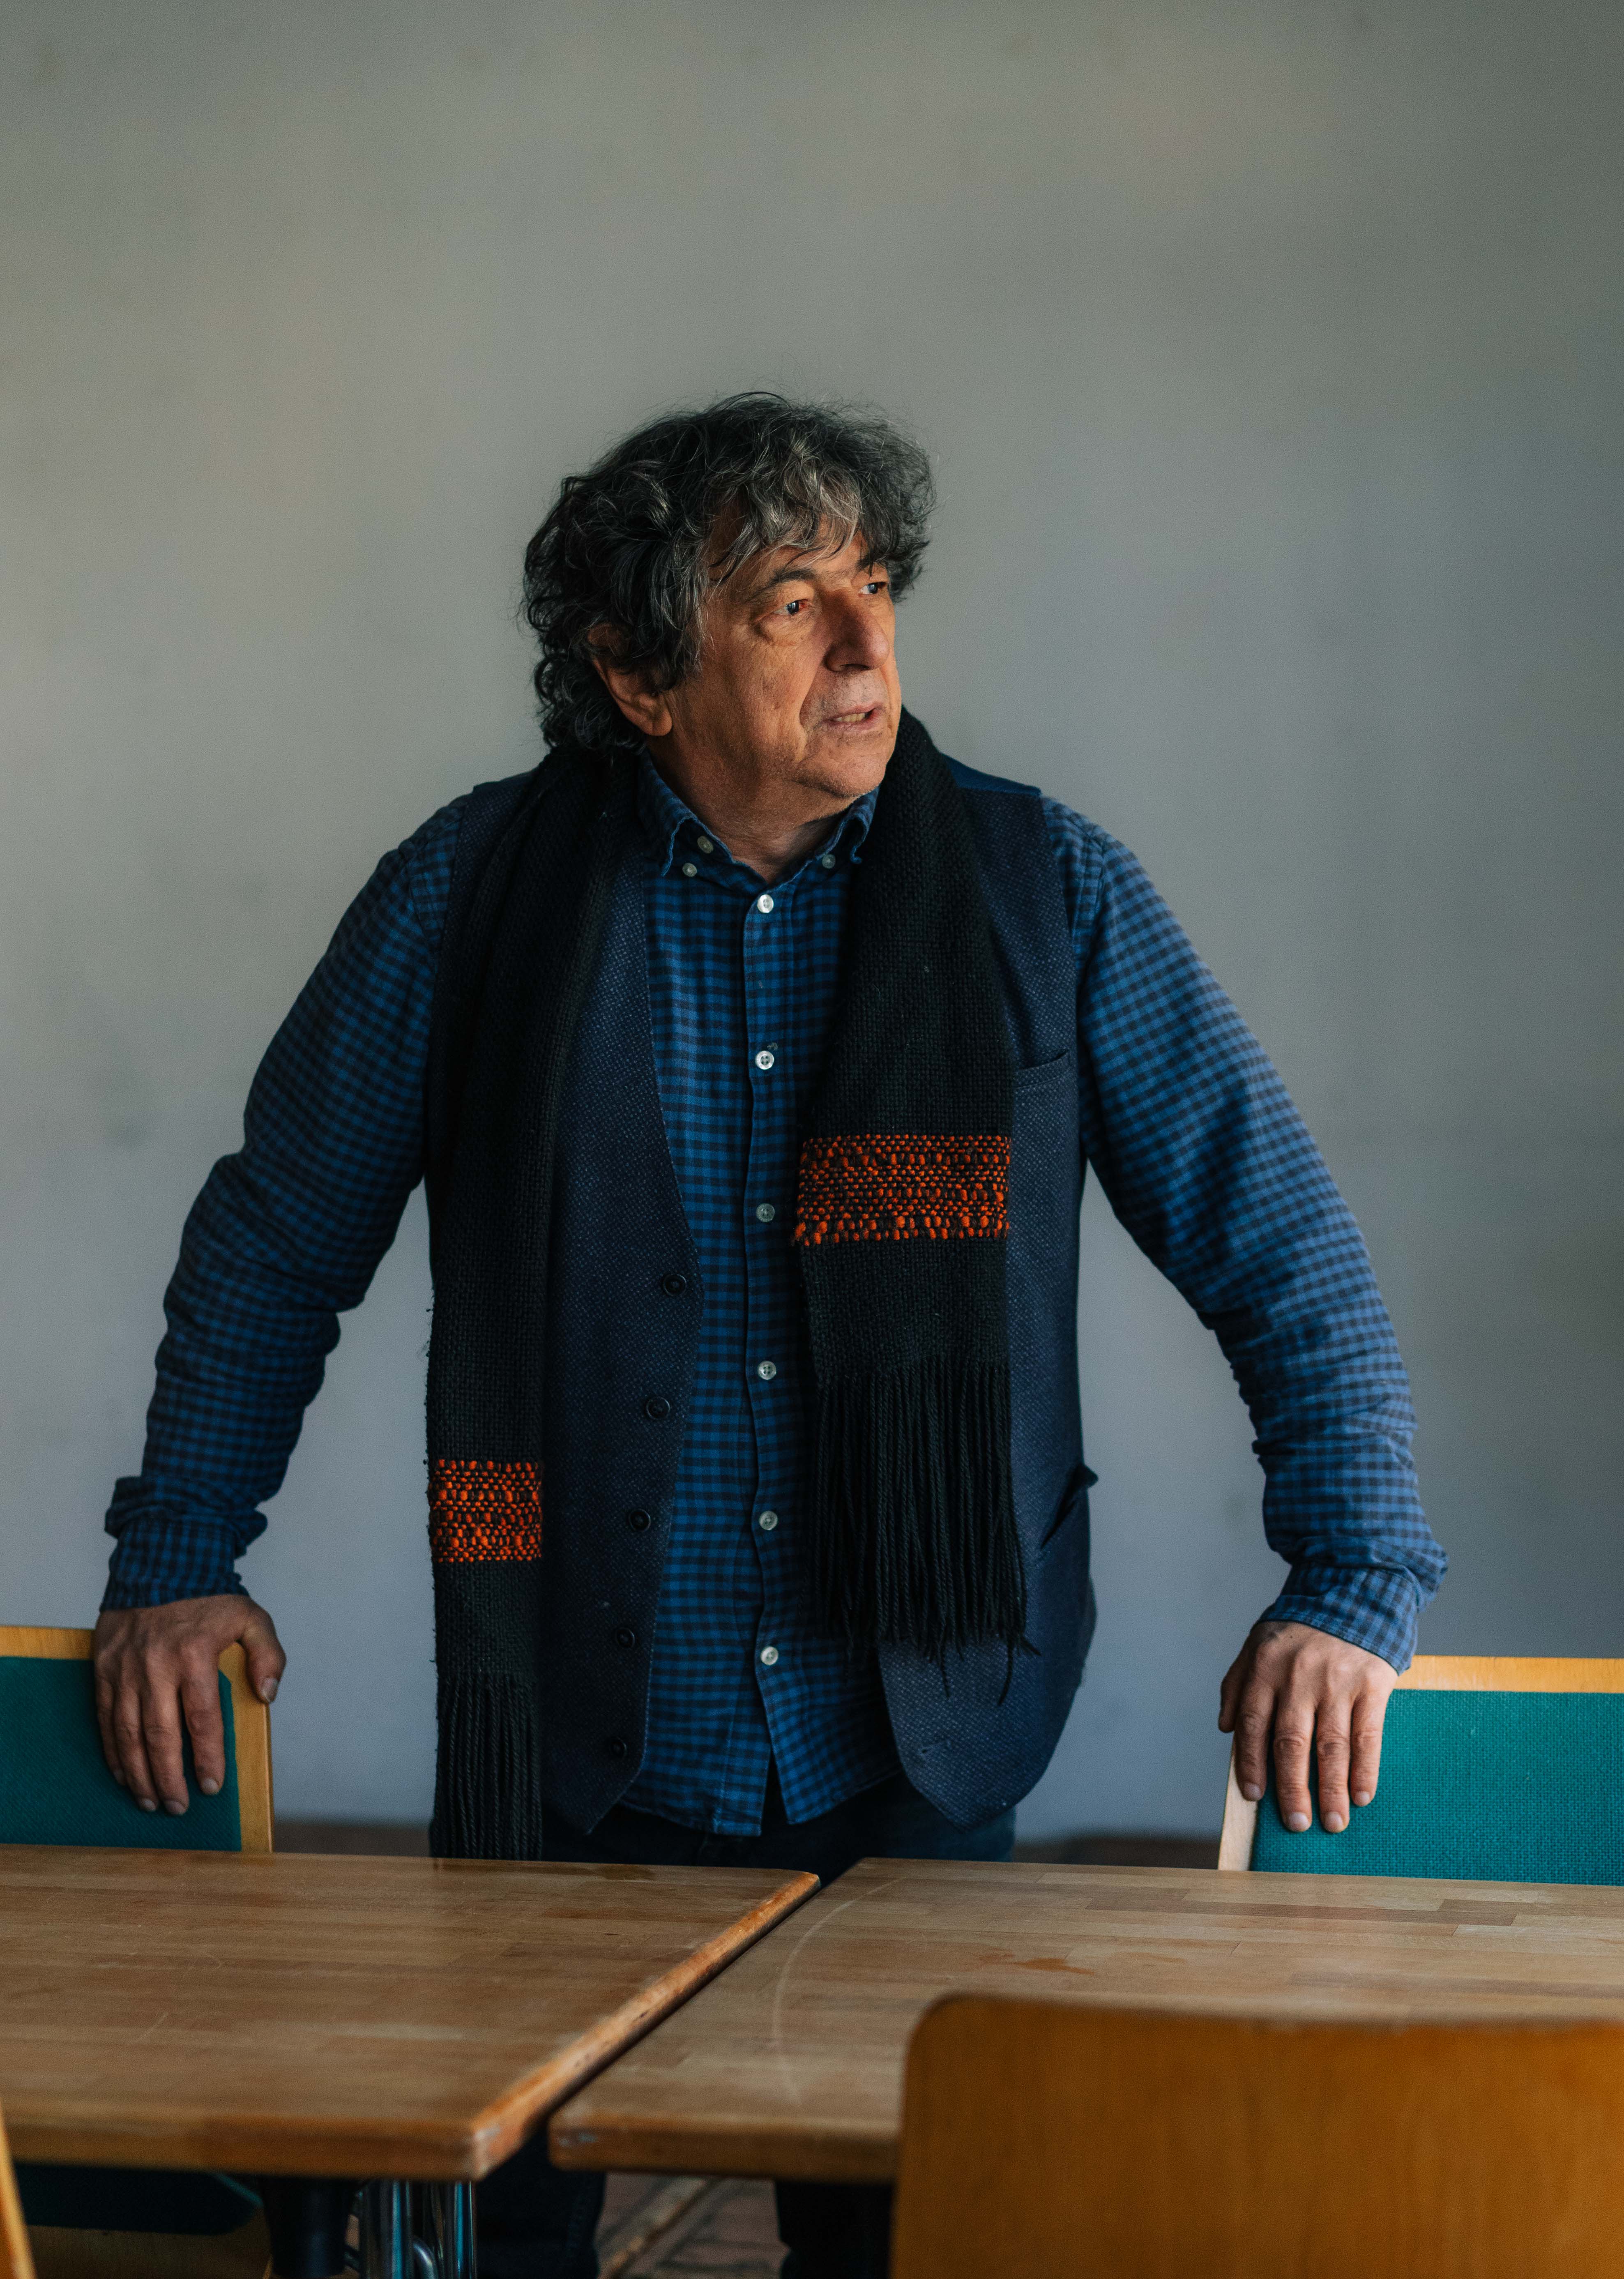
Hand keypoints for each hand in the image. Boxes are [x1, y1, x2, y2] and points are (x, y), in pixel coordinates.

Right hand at [93, 1597, 284, 1816]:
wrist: (160, 1560)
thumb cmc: (209, 1596)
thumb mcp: (251, 1616)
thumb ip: (267, 1655)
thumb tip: (267, 1695)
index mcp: (195, 1655)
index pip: (202, 1719)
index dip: (206, 1757)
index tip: (211, 1787)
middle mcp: (156, 1665)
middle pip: (160, 1735)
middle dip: (169, 1777)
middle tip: (178, 1807)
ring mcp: (125, 1669)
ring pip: (128, 1733)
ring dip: (139, 1773)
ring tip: (151, 1801)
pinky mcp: (104, 1668)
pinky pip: (106, 1719)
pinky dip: (113, 1751)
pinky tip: (124, 1774)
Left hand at [1218, 1618, 1395, 1834]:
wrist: (1351, 1594)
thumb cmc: (1298, 1632)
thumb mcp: (1256, 1645)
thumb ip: (1236, 1685)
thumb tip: (1225, 1730)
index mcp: (1265, 1668)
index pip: (1252, 1724)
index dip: (1251, 1763)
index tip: (1254, 1796)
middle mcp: (1299, 1677)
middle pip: (1292, 1742)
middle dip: (1292, 1788)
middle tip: (1297, 1824)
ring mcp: (1337, 1682)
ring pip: (1332, 1746)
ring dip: (1331, 1789)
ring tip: (1332, 1823)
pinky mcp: (1372, 1684)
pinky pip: (1368, 1736)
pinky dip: (1365, 1770)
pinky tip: (1361, 1796)